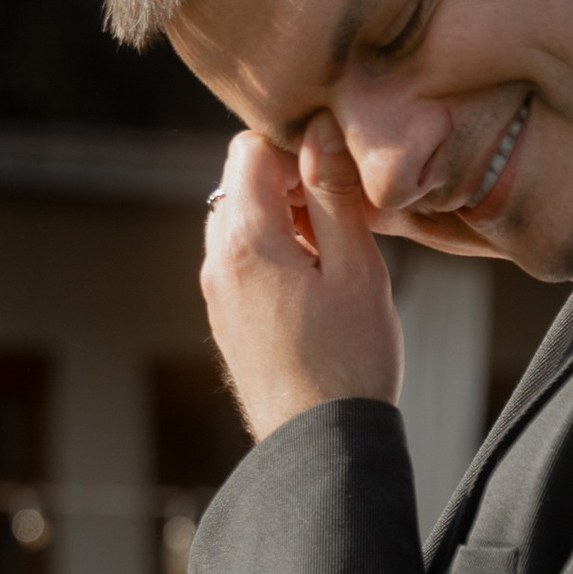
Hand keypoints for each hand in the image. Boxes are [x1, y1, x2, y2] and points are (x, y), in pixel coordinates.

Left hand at [202, 117, 402, 441]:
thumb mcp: (356, 266)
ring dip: (282, 216)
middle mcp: (217, 263)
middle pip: (240, 181)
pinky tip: (314, 283)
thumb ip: (334, 193)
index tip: (335, 177)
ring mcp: (216, 293)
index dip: (296, 148)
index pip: (250, 149)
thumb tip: (323, 130)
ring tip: (330, 254)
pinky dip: (273, 250)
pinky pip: (241, 258)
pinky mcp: (225, 317)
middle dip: (288, 180)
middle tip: (339, 215)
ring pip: (240, 219)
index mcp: (245, 242)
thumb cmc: (350, 359)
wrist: (318, 444)